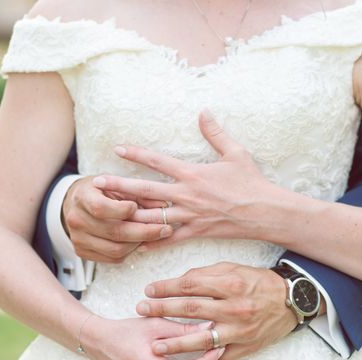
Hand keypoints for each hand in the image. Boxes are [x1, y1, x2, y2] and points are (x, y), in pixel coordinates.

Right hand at [63, 176, 173, 262]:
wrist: (76, 203)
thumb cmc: (99, 191)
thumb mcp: (116, 184)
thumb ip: (138, 193)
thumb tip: (164, 205)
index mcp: (82, 197)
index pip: (101, 208)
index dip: (123, 210)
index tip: (137, 207)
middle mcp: (76, 220)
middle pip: (114, 232)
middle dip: (145, 232)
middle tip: (165, 228)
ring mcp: (78, 239)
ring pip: (116, 249)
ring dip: (139, 243)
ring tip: (154, 235)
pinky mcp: (83, 252)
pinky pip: (112, 258)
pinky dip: (130, 251)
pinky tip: (139, 241)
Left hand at [93, 110, 285, 250]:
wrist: (265, 212)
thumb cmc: (251, 182)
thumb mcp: (235, 153)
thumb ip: (215, 133)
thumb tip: (204, 112)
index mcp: (192, 173)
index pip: (157, 161)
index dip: (136, 154)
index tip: (118, 150)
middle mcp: (186, 195)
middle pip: (144, 190)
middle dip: (118, 187)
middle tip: (96, 185)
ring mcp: (189, 216)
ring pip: (152, 217)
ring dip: (128, 215)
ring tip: (107, 215)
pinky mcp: (196, 232)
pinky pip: (169, 239)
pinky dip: (152, 242)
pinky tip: (136, 245)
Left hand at [135, 262, 303, 359]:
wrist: (292, 301)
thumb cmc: (259, 282)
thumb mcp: (234, 269)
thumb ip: (206, 275)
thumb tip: (180, 283)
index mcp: (230, 284)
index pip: (190, 285)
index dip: (166, 288)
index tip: (148, 290)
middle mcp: (234, 308)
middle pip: (190, 310)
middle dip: (161, 311)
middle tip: (141, 311)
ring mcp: (240, 330)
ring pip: (202, 340)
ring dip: (176, 344)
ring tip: (155, 346)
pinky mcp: (246, 347)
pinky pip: (220, 358)